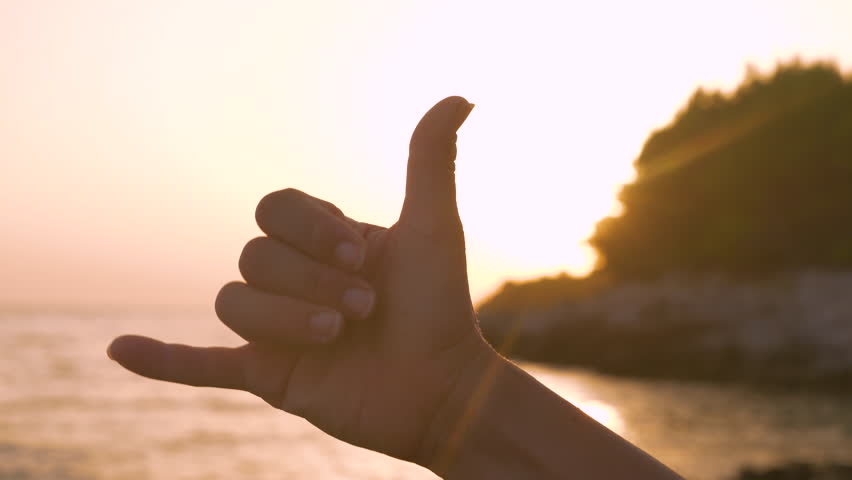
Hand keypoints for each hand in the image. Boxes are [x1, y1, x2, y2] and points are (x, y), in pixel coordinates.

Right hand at [108, 96, 491, 469]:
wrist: (443, 389)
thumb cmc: (440, 308)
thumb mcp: (434, 227)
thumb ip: (430, 162)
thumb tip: (458, 101)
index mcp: (319, 243)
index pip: (275, 209)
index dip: (309, 228)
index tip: (360, 254)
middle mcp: (291, 280)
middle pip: (254, 256)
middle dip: (309, 281)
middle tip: (364, 306)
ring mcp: (274, 328)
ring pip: (233, 302)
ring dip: (286, 317)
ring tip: (338, 334)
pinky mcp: (266, 375)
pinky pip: (201, 364)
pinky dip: (162, 359)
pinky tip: (119, 350)